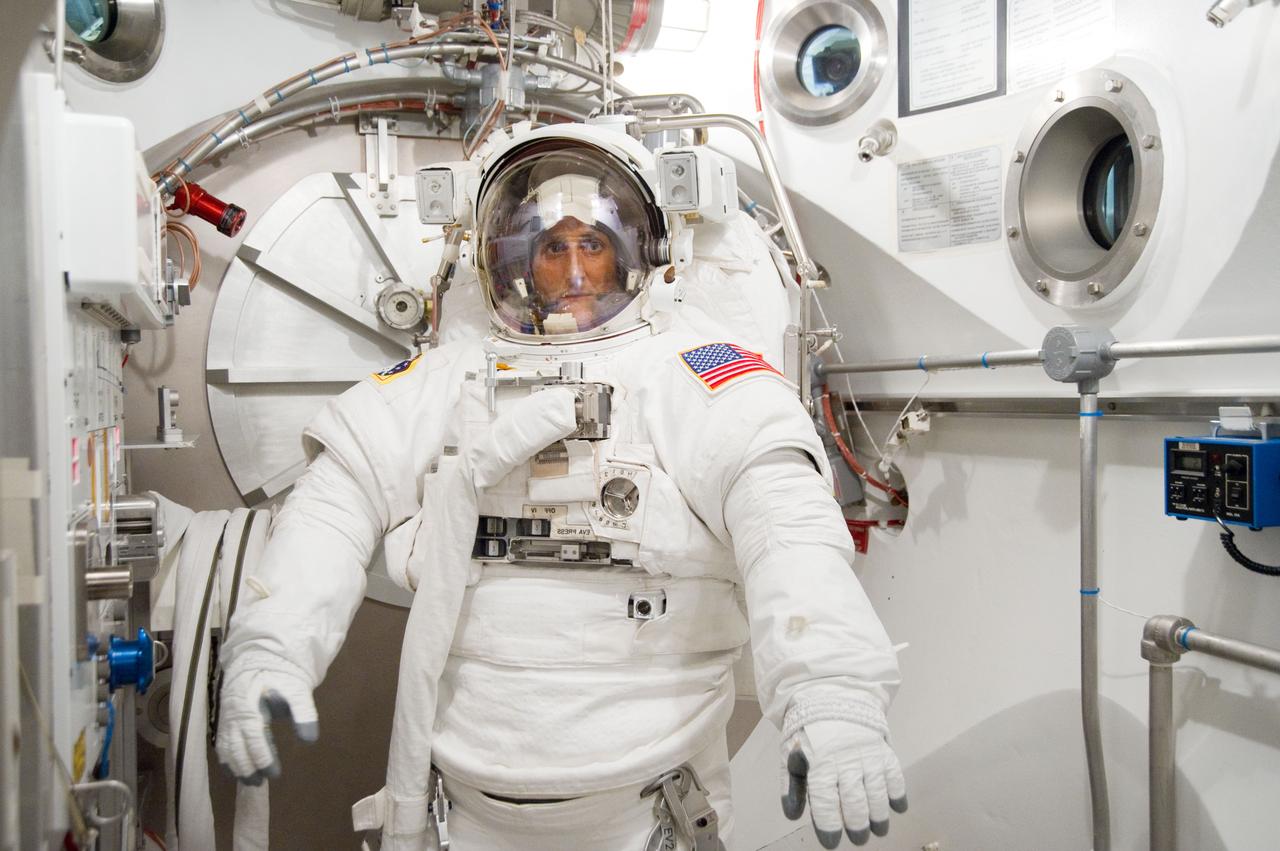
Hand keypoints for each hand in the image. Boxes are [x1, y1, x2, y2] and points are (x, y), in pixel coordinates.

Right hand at [215, 654, 318, 785]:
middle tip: (261, 783)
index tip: (274, 773)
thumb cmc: (280, 675)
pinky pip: (221, 744)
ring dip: (237, 767)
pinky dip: (227, 760)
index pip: (253, 738)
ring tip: (251, 782)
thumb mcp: (297, 691)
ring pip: (226, 749)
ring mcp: (227, 718)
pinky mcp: (225, 720)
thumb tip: (309, 740)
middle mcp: (233, 715)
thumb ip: (304, 713)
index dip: (262, 758)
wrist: (260, 657)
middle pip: (236, 748)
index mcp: (250, 707)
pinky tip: (237, 771)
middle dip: (247, 768)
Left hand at [781, 720, 907, 847]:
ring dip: (879, 815)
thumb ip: (791, 786)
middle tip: (858, 838)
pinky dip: (898, 792)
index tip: (831, 842)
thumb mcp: (790, 755)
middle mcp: (846, 760)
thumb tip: (792, 815)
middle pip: (854, 801)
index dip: (829, 825)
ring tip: (878, 830)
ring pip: (877, 792)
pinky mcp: (883, 749)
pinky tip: (898, 808)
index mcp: (819, 762)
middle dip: (857, 825)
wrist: (832, 696)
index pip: (825, 800)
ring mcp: (867, 754)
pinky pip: (895, 774)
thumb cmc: (808, 732)